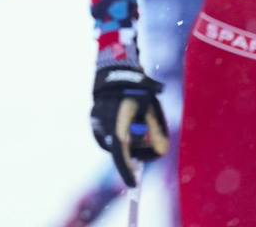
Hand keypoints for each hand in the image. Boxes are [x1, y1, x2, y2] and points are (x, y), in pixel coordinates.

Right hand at [91, 65, 168, 186]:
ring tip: (138, 128)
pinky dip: (118, 138)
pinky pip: (106, 136)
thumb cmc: (138, 91)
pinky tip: (128, 125)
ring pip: (112, 144)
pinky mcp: (94, 119)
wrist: (116, 73)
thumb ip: (158, 130)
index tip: (133, 183)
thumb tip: (161, 152)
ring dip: (126, 144)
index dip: (126, 168)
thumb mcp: (152, 109)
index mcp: (118, 118)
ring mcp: (96, 120)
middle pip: (118, 150)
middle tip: (147, 145)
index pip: (120, 150)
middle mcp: (103, 121)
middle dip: (133, 152)